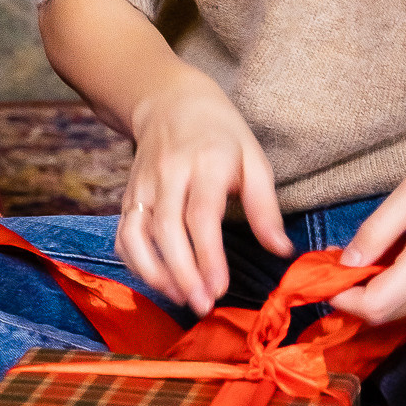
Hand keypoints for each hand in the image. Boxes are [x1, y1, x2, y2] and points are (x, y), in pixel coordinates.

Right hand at [116, 57, 289, 315]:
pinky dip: (135, 263)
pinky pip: (124, 234)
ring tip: (179, 298)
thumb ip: (265, 207)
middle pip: (168, 230)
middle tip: (201, 305)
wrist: (170, 101)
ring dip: (155, 273)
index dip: (208, 256)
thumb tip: (281, 250)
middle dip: (183, 273)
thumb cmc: (220, 134)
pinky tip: (158, 281)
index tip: (219, 288)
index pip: (202, 215)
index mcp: (206, 163)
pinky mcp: (127, 195)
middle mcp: (169, 174)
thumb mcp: (254, 159)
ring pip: (139, 234)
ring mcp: (143, 185)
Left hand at [330, 130, 405, 324]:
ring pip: (404, 309)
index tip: (325, 274)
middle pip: (385, 313)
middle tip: (344, 258)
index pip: (374, 307)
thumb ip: (378, 229)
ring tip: (381, 249)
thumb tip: (347, 261)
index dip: (342, 296)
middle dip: (357, 291)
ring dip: (382, 288)